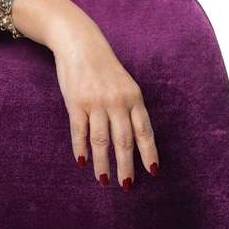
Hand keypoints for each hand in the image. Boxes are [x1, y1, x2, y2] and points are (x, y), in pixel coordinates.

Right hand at [50, 15, 160, 189]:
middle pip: (123, 140)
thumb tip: (136, 140)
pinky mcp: (75, 102)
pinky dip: (80, 148)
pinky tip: (82, 161)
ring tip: (104, 180)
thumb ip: (130, 108)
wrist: (80, 43)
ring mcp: (95, 102)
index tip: (153, 172)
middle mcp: (117, 101)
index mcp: (133, 97)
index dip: (149, 152)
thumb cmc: (105, 67)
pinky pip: (79, 131)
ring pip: (101, 140)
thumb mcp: (125, 84)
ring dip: (102, 163)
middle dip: (126, 165)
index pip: (144, 131)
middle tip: (127, 185)